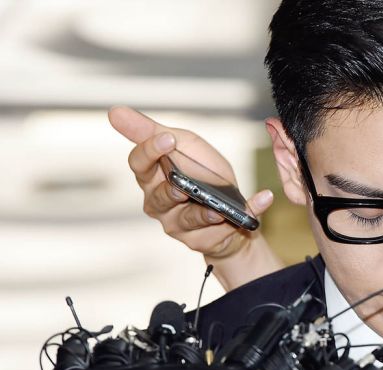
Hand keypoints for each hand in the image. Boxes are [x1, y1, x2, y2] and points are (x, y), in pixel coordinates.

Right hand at [108, 106, 283, 290]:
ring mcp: (179, 225)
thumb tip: (114, 112)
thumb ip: (152, 132)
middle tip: (181, 184)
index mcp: (152, 176)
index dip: (150, 152)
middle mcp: (159, 203)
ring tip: (218, 208)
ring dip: (204, 213)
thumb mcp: (183, 145)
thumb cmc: (202, 173)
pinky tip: (263, 199)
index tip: (166, 139)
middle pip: (157, 197)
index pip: (139, 164)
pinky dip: (249, 211)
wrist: (228, 208)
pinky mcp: (204, 240)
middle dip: (171, 189)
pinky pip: (227, 227)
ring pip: (187, 219)